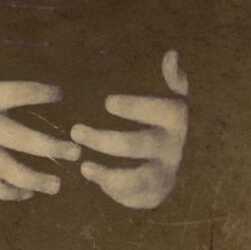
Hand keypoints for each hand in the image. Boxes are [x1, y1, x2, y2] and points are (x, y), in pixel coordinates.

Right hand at [0, 16, 80, 200]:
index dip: (40, 92)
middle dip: (47, 145)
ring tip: (58, 184)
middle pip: (16, 138)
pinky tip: (28, 194)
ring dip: (33, 178)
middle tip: (75, 150)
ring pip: (4, 169)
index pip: (14, 93)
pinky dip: (6, 193)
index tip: (62, 93)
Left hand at [71, 50, 187, 209]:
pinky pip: (136, 196)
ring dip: (109, 173)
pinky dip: (114, 190)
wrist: (171, 157)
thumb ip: (170, 77)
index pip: (159, 110)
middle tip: (75, 130)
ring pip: (138, 177)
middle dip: (105, 140)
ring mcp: (166, 172)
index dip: (135, 106)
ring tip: (83, 166)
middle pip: (139, 144)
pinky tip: (94, 177)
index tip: (107, 101)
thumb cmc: (160, 117)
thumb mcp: (169, 94)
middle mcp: (173, 146)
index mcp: (175, 117)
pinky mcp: (156, 192)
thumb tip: (171, 53)